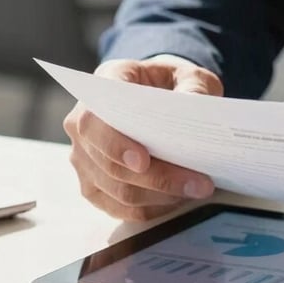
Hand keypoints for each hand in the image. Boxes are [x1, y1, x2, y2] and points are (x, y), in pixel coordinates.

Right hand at [63, 55, 221, 221]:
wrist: (160, 98)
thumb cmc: (173, 83)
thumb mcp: (190, 75)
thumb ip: (194, 87)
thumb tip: (194, 106)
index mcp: (104, 85)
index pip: (94, 119)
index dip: (115, 144)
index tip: (144, 161)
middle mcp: (84, 122)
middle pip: (109, 163)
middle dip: (157, 178)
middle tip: (199, 183)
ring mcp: (84, 157)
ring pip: (117, 189)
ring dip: (160, 196)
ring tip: (198, 189)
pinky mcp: (93, 184)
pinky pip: (119, 207)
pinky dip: (152, 207)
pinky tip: (179, 198)